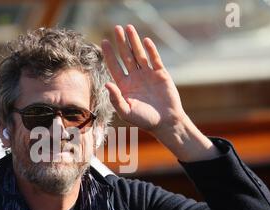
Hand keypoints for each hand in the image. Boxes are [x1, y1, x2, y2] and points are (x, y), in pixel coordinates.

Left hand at [102, 25, 219, 161]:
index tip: (104, 42)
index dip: (109, 54)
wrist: (165, 122)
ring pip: (139, 54)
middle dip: (121, 42)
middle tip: (116, 28)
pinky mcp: (160, 74)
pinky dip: (150, 50)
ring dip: (134, 41)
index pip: (114, 66)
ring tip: (129, 27)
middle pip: (125, 56)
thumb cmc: (144, 120)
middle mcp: (134, 77)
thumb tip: (106, 83)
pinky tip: (145, 40)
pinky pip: (154, 59)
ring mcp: (147, 74)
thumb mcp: (126, 112)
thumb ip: (115, 99)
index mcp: (124, 86)